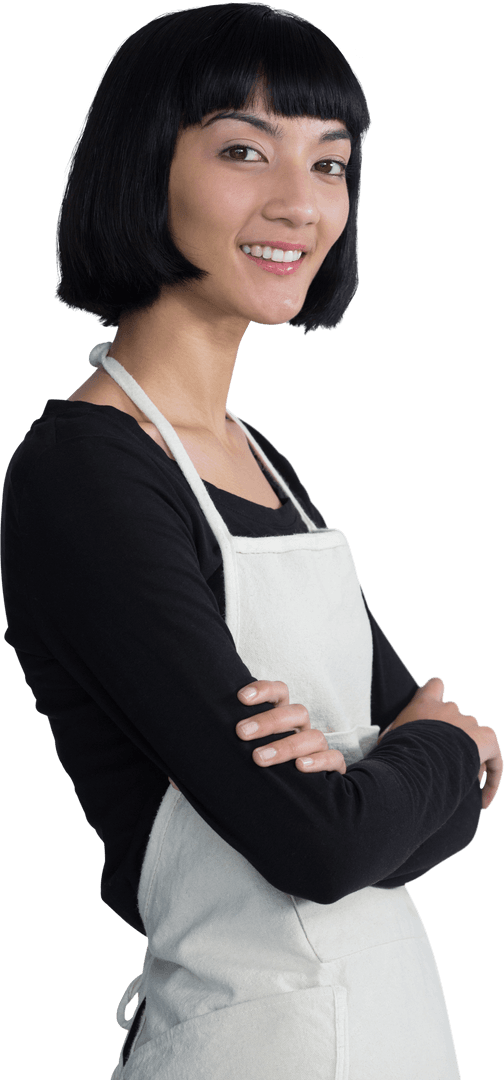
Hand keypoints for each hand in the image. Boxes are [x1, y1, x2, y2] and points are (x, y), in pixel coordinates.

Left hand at [166, 678, 345, 791]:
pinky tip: (300, 768)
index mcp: (279, 719)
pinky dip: (319, 761)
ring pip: (312, 735)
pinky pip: (334, 759)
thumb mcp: (236, 766)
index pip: (278, 692)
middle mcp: (300, 730)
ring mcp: (317, 748)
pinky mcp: (331, 770)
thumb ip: (213, 764)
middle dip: (268, 720)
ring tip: (260, 758)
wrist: (296, 809)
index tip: (240, 698)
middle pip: (295, 711)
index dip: (262, 690)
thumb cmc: (259, 777)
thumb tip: (174, 778)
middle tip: (240, 733)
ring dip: (285, 744)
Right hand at [377, 677, 501, 808]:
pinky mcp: (487, 739)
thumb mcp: (387, 740)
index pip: (434, 686)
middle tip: (442, 765)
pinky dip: (491, 780)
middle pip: (456, 718)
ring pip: (475, 740)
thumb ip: (395, 735)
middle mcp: (448, 708)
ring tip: (460, 785)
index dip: (436, 696)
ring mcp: (469, 722)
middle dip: (452, 739)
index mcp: (423, 704)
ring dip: (470, 759)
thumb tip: (387, 745)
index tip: (434, 715)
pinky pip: (495, 761)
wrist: (417, 762)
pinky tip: (484, 800)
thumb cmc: (395, 754)